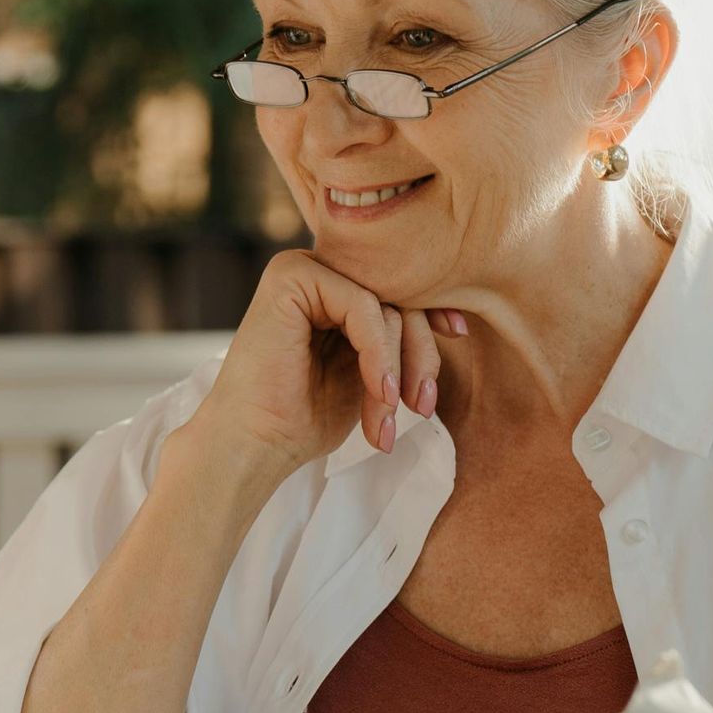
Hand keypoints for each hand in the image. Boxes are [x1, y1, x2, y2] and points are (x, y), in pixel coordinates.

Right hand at [188, 249, 451, 487]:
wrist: (253, 445)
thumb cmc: (305, 418)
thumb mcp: (369, 374)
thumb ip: (396, 341)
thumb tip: (456, 319)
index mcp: (330, 288)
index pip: (397, 291)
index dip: (432, 313)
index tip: (459, 334)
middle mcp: (316, 270)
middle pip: (398, 296)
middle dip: (420, 354)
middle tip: (421, 408)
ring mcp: (302, 268)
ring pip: (386, 304)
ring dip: (397, 368)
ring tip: (386, 420)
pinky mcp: (291, 276)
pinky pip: (363, 306)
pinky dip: (379, 354)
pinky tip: (379, 393)